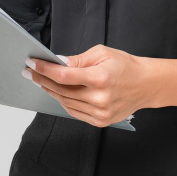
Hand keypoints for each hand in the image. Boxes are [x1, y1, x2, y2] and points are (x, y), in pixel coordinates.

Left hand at [24, 44, 149, 127]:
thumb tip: (58, 62)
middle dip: (42, 80)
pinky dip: (63, 102)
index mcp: (99, 78)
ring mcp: (100, 113)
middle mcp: (99, 98)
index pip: (64, 75)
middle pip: (61, 91)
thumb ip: (78, 60)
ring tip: (41, 81)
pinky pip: (74, 112)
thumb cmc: (125, 66)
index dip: (45, 70)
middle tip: (29, 72)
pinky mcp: (100, 121)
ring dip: (50, 92)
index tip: (32, 63)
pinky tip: (57, 93)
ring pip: (65, 103)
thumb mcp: (102, 53)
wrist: (146, 84)